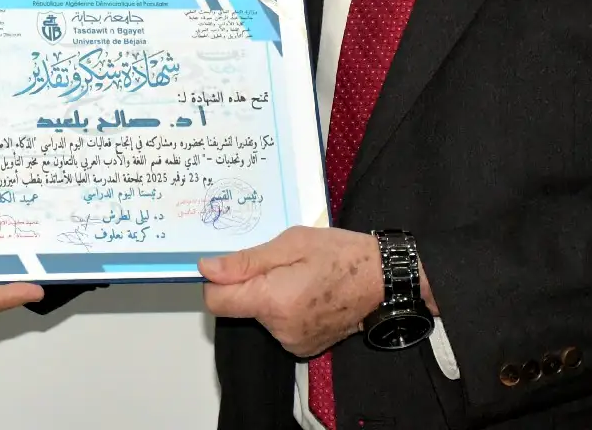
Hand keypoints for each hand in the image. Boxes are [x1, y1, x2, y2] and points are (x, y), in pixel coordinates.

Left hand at [199, 227, 389, 357]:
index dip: (217, 281)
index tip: (231, 265)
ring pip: (260, 315)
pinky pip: (279, 326)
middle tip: (282, 264)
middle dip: (251, 284)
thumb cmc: (340, 253)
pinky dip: (285, 310)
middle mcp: (279, 329)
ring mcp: (293, 342)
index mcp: (272, 301)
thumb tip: (206, 269)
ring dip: (270, 297)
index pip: (217, 301)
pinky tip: (308, 294)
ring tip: (300, 278)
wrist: (384, 280)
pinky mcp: (305, 347)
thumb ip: (246, 260)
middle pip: (240, 306)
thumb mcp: (291, 243)